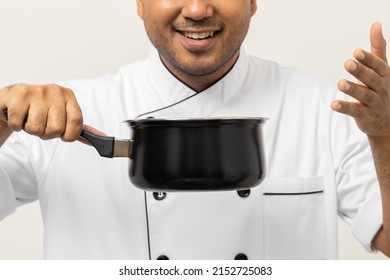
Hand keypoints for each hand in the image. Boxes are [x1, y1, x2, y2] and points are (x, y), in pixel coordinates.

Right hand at [0, 84, 82, 141]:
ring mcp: (37, 93)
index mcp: (68, 96)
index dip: (70, 135)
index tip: (64, 136)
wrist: (12, 97)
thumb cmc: (40, 108)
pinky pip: (19, 125)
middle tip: (42, 124)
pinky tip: (20, 115)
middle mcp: (55, 92)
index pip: (77, 121)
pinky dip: (17, 125)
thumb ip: (78, 126)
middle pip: (56, 129)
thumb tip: (100, 137)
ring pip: (37, 129)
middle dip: (47, 134)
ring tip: (30, 118)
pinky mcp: (19, 96)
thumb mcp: (62, 114)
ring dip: (31, 130)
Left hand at [332, 22, 389, 138]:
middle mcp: (381, 89)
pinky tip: (333, 104)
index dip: (369, 59)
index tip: (356, 52)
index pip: (379, 66)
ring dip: (352, 89)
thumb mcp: (381, 69)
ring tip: (340, 83)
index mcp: (384, 76)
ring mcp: (374, 103)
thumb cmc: (380, 89)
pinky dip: (345, 107)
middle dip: (361, 71)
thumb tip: (375, 25)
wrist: (387, 121)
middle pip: (372, 79)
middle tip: (348, 63)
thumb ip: (377, 49)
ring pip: (364, 95)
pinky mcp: (365, 116)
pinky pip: (355, 111)